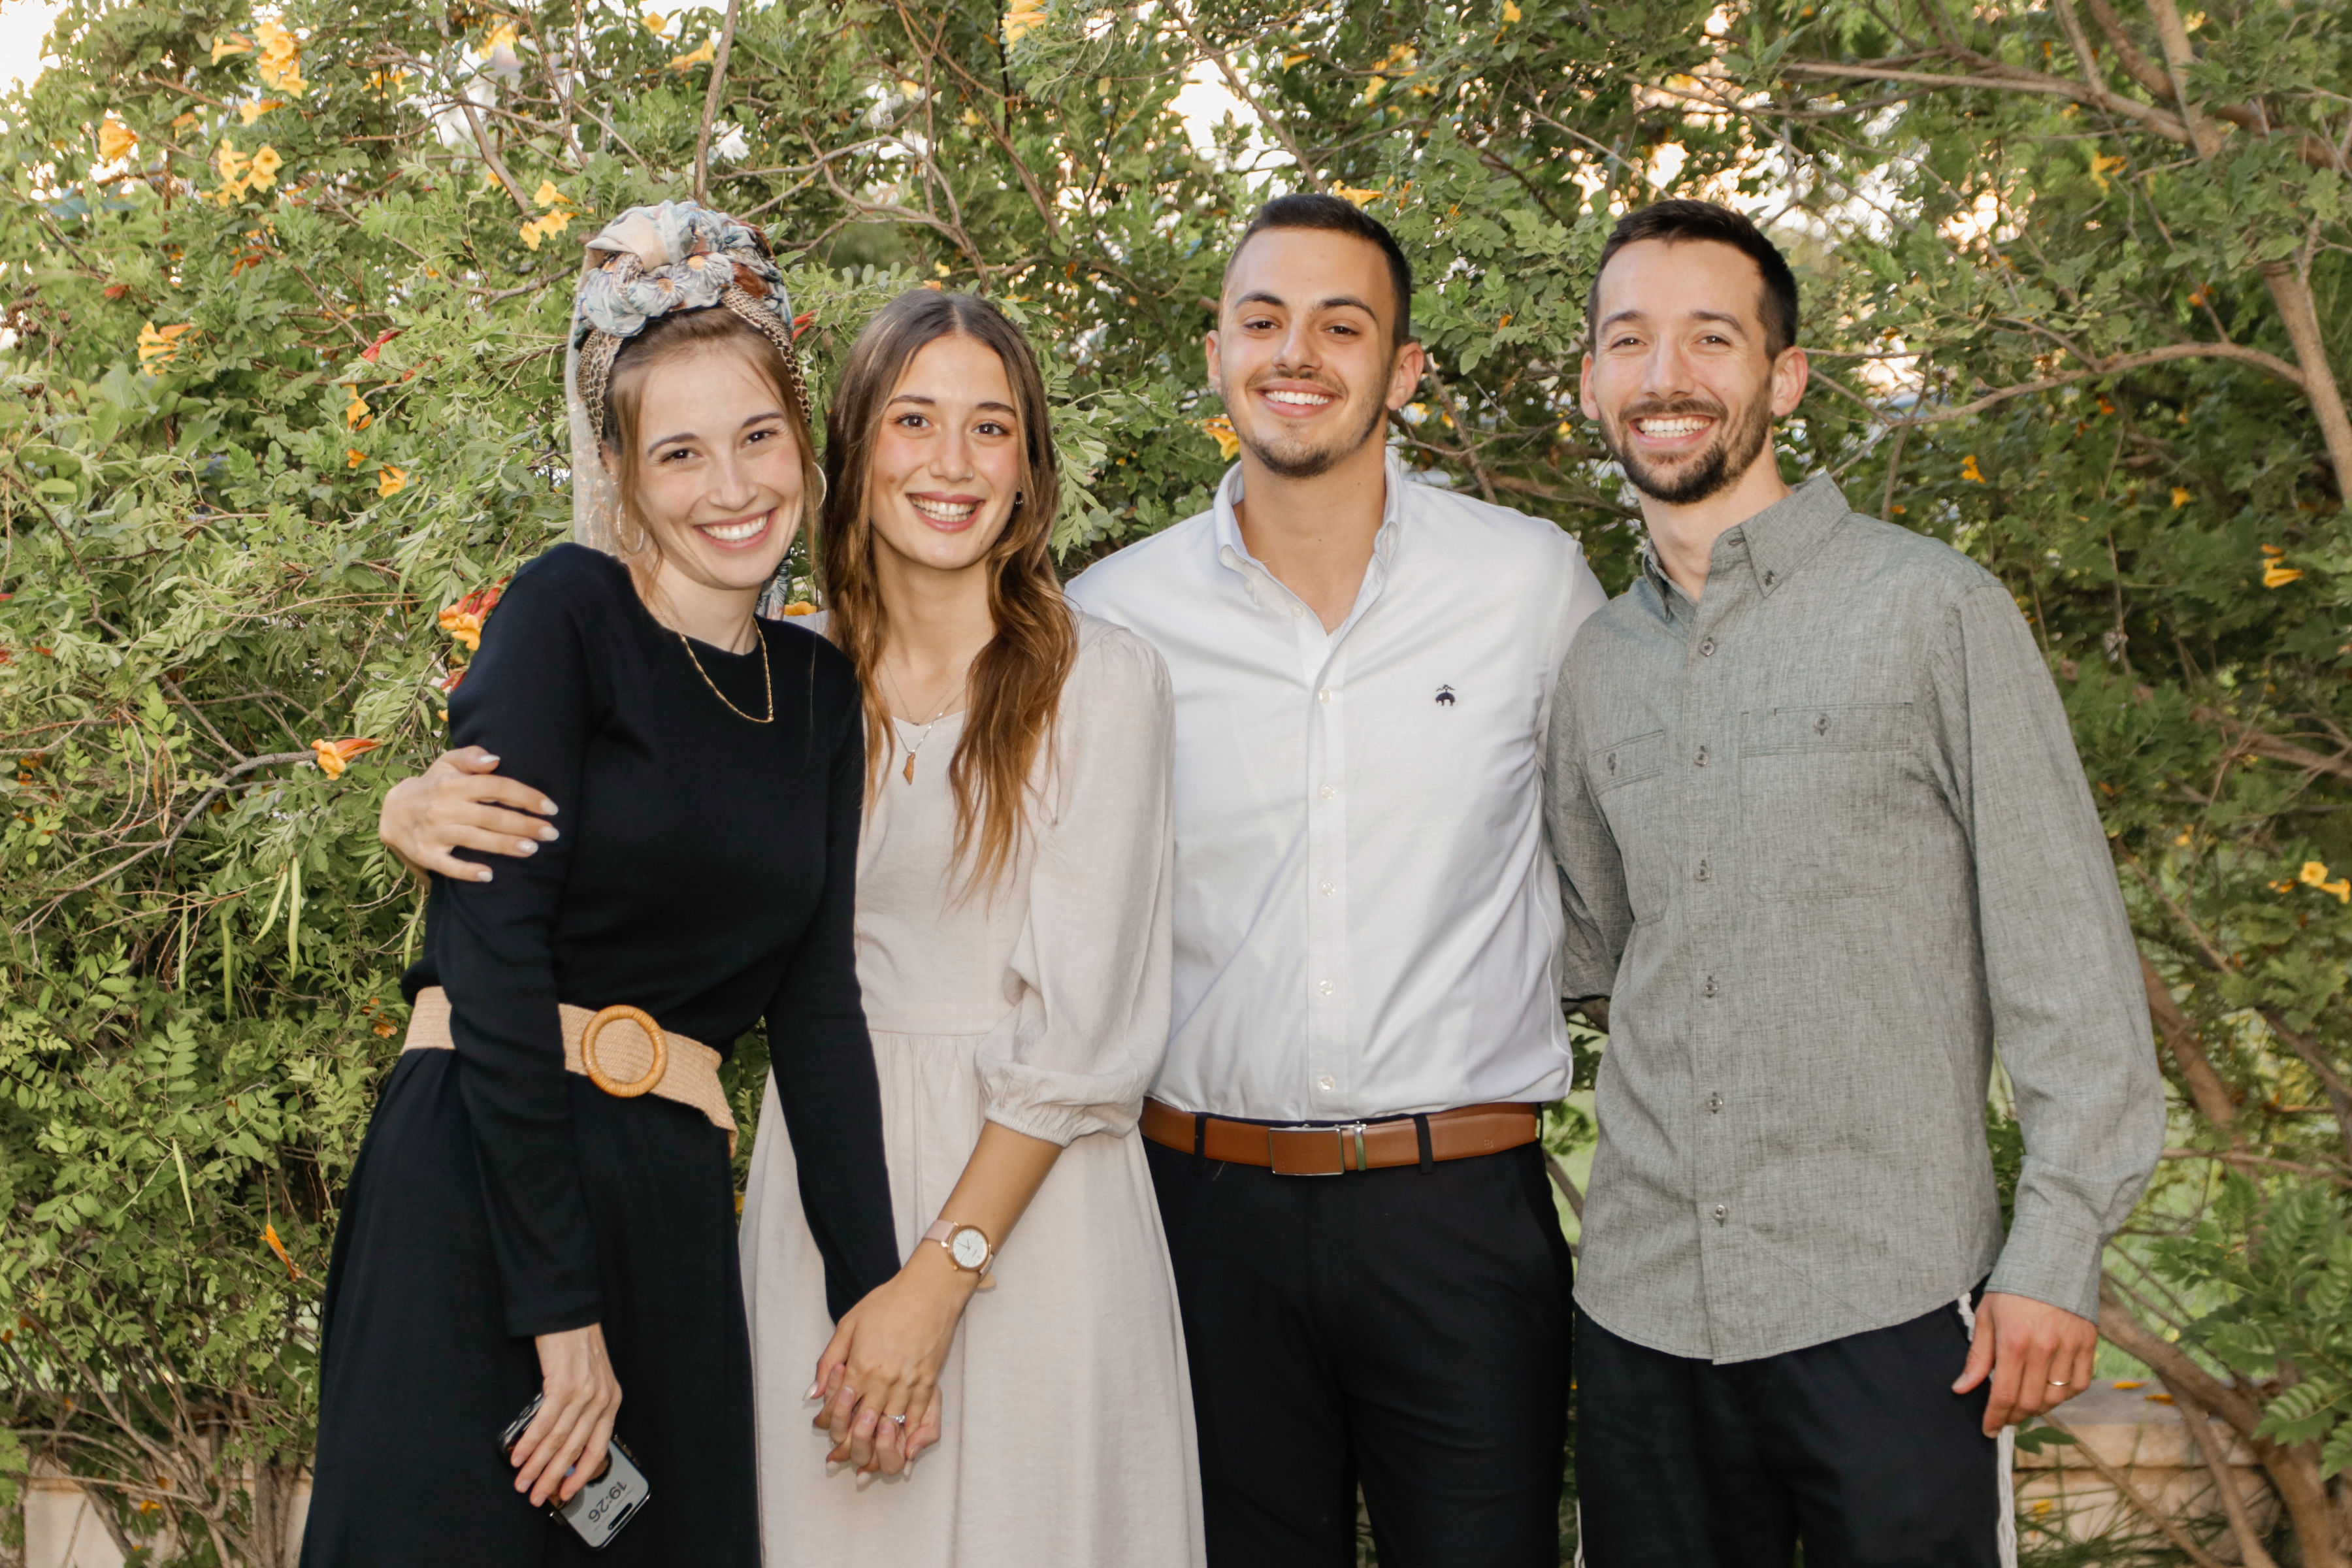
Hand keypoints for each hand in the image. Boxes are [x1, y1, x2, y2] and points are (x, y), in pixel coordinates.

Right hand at [378, 746, 557, 881]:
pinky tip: (489, 876)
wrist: (390, 811)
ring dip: (504, 845)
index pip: (496, 787)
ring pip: (475, 839)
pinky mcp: (425, 853)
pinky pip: (447, 865)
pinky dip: (466, 871)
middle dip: (524, 824)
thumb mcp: (446, 764)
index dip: (525, 796)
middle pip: (491, 816)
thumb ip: (470, 757)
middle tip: (552, 833)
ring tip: (533, 849)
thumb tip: (495, 759)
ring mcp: (434, 832)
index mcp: (454, 784)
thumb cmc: (432, 786)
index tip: (551, 808)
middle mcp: (444, 807)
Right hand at [512, 1323, 621, 1507]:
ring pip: (558, 1440)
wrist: (570, 1316)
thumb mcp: (593, 1380)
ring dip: (536, 1465)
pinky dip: (529, 1443)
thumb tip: (563, 1444)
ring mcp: (583, 1394)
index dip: (581, 1474)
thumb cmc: (579, 1347)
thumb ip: (585, 1410)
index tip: (567, 1492)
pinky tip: (519, 1456)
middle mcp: (600, 1400)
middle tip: (537, 1495)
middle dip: (553, 1477)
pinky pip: (544, 1423)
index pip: (598, 1448)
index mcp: (611, 1402)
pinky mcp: (563, 1386)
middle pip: (574, 1449)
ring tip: (523, 1481)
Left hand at [808, 1247, 974, 1475]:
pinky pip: (916, 1420)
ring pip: (889, 1430)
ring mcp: (908, 1384)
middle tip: (842, 1459)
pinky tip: (899, 1448)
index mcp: (860, 1367)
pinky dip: (906, 1438)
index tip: (824, 1431)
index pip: (839, 1411)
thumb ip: (827, 1362)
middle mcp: (884, 1381)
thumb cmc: (888, 1302)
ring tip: (866, 1463)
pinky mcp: (928, 1383)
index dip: (829, 1426)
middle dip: (850, 1447)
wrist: (930, 1289)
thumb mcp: (848, 1324)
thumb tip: (812, 1394)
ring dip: (876, 1449)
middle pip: (863, 1428)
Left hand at [1953, 1291, 2097, 1435]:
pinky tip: (2050, 1391)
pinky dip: (2065, 1395)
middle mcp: (2044, 1349)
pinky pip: (2080, 1385)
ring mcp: (2069, 1348)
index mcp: (2014, 1342)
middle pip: (2030, 1402)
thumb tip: (1962, 1389)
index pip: (2003, 1395)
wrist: (2053, 1257)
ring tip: (2024, 1405)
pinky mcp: (2088, 1344)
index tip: (1987, 1429)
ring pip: (2056, 1398)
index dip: (1994, 1418)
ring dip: (2038, 1408)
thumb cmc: (2013, 1287)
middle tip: (2003, 1418)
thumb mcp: (1986, 1317)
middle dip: (2013, 1417)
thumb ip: (1978, 1357)